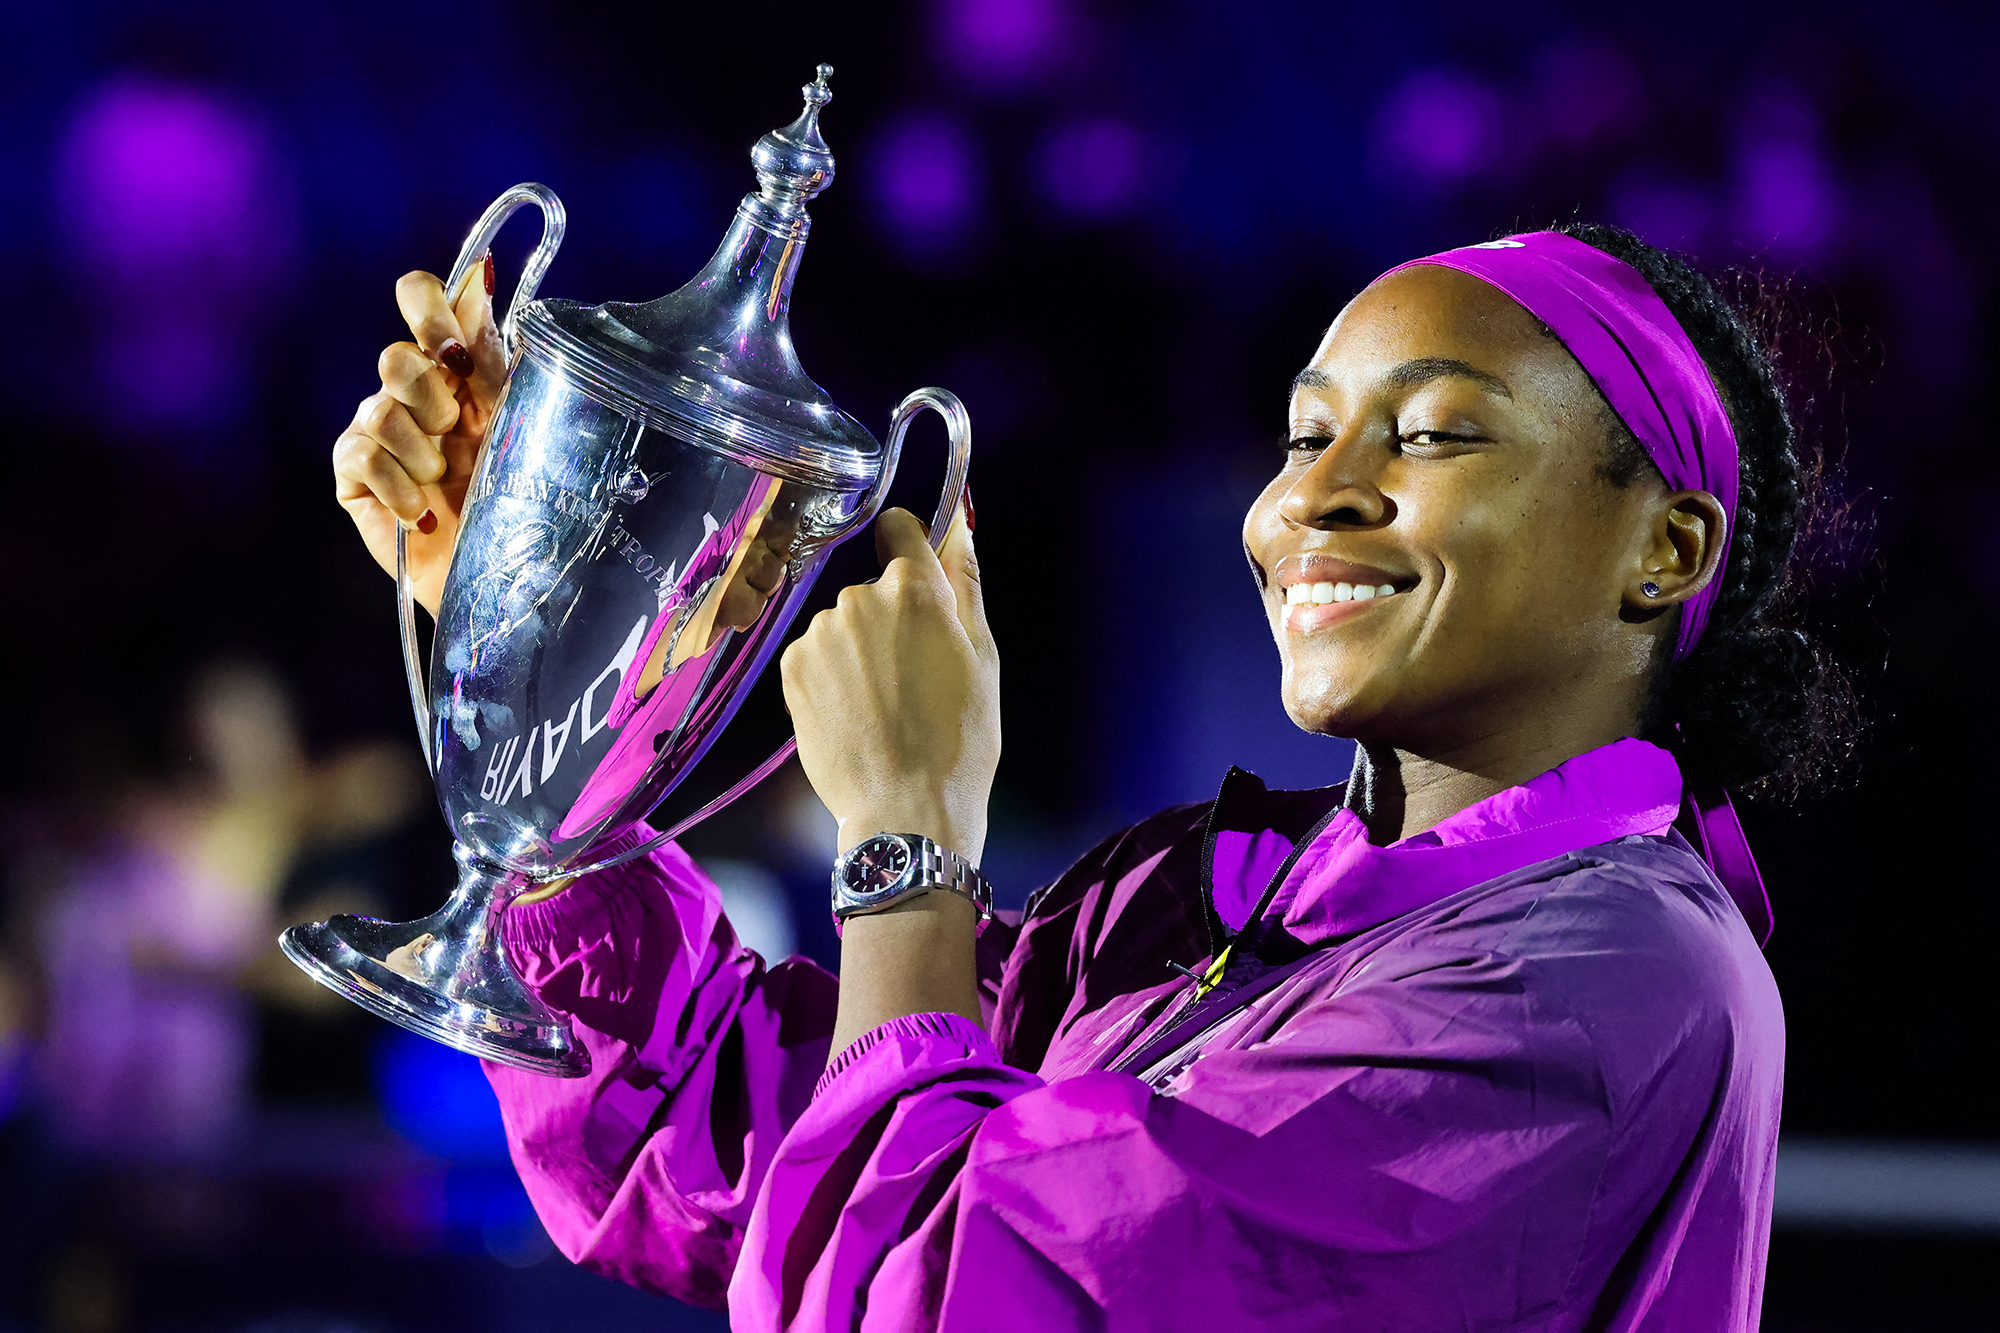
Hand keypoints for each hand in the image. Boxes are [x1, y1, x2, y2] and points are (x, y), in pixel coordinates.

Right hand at [332, 257, 507, 615]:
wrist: (505, 579)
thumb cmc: (523, 497)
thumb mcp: (518, 419)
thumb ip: (494, 354)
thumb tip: (480, 271)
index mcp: (459, 369)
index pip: (422, 298)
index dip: (429, 308)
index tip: (454, 348)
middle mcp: (416, 393)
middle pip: (395, 356)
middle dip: (430, 395)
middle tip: (459, 432)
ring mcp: (381, 433)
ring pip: (378, 406)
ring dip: (421, 449)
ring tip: (448, 481)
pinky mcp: (355, 477)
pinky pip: (361, 454)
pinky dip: (399, 487)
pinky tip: (423, 515)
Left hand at [779, 506, 998, 864]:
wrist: (905, 809)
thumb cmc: (959, 739)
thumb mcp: (983, 657)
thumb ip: (965, 581)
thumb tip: (959, 525)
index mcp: (914, 590)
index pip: (900, 527)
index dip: (911, 549)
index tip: (920, 580)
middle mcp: (858, 599)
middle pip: (874, 588)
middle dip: (892, 618)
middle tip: (915, 675)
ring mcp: (819, 634)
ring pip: (844, 625)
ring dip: (860, 650)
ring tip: (885, 705)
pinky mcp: (792, 668)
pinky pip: (816, 654)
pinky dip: (832, 676)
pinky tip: (856, 714)